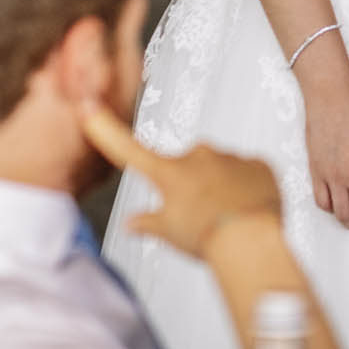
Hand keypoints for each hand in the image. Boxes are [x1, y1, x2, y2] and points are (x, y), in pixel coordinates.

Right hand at [82, 104, 281, 257]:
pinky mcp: (259, 163)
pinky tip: (249, 210)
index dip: (106, 130)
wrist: (249, 240)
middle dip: (192, 183)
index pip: (129, 150)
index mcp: (169, 172)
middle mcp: (198, 156)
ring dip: (222, 186)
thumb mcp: (167, 233)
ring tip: (227, 218)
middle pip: (188, 165)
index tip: (89, 108)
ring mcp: (230, 156)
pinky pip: (250, 173)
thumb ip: (147, 223)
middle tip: (200, 213)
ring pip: (222, 169)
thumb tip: (131, 223)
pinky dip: (249, 188)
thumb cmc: (204, 238)